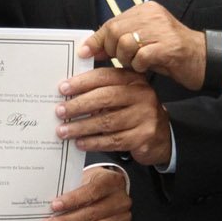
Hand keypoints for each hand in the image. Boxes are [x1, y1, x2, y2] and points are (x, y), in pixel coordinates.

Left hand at [41, 166, 129, 220]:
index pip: (92, 191)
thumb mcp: (84, 177)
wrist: (111, 189)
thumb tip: (52, 206)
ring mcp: (123, 217)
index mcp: (111, 181)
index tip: (55, 206)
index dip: (72, 200)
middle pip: (92, 213)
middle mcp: (121, 200)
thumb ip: (72, 189)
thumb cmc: (95, 183)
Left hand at [55, 66, 170, 164]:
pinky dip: (93, 142)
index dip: (82, 82)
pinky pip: (113, 140)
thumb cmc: (134, 112)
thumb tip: (67, 93)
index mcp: (133, 79)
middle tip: (60, 112)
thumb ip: (102, 90)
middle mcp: (142, 95)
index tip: (63, 88)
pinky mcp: (143, 137)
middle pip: (104, 98)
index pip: (104, 77)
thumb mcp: (123, 95)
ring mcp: (144, 116)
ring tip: (64, 131)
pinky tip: (80, 143)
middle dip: (78, 105)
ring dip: (81, 127)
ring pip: (107, 121)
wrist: (162, 136)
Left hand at [82, 2, 206, 89]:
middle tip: (122, 61)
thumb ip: (119, 41)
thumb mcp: (143, 42)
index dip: (97, 39)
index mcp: (145, 10)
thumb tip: (91, 49)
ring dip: (127, 59)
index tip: (86, 52)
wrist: (206, 59)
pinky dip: (140, 65)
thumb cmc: (171, 53)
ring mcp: (162, 29)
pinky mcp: (170, 46)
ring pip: (125, 43)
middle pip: (115, 31)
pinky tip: (147, 67)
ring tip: (137, 63)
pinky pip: (141, 56)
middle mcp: (152, 15)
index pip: (111, 22)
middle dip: (111, 51)